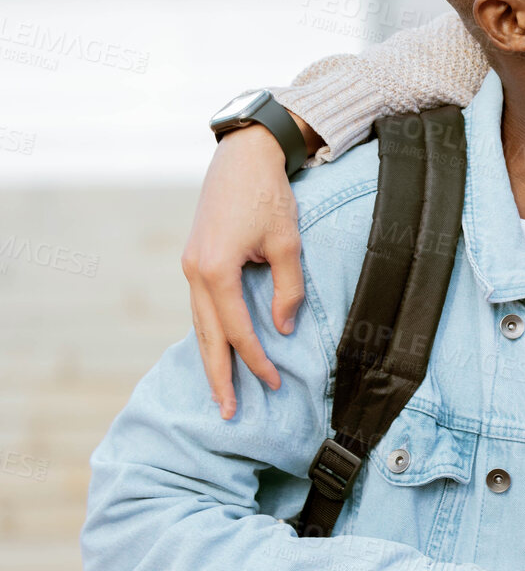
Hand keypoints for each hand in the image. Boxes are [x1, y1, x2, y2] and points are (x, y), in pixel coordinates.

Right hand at [180, 121, 311, 418]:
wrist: (244, 157)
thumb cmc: (268, 197)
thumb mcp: (288, 243)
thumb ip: (287, 289)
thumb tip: (283, 329)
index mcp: (215, 271)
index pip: (237, 330)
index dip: (256, 360)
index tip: (273, 383)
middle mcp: (195, 273)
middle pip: (207, 337)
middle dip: (219, 376)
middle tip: (227, 413)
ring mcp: (191, 267)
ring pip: (199, 324)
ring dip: (211, 358)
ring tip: (220, 391)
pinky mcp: (196, 260)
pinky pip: (201, 306)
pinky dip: (210, 332)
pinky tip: (218, 349)